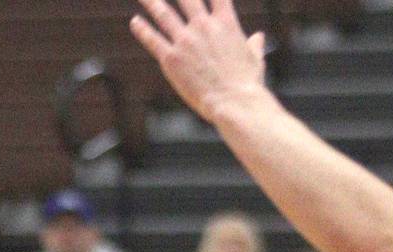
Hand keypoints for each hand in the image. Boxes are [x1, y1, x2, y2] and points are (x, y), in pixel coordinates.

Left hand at [130, 0, 266, 123]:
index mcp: (225, 21)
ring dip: (151, 2)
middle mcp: (203, 25)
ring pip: (164, 14)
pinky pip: (153, 40)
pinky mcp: (172, 59)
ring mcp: (185, 41)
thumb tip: (258, 37)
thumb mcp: (254, 58)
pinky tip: (135, 22)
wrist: (234, 101)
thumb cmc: (247, 83)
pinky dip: (143, 30)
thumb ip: (253, 44)